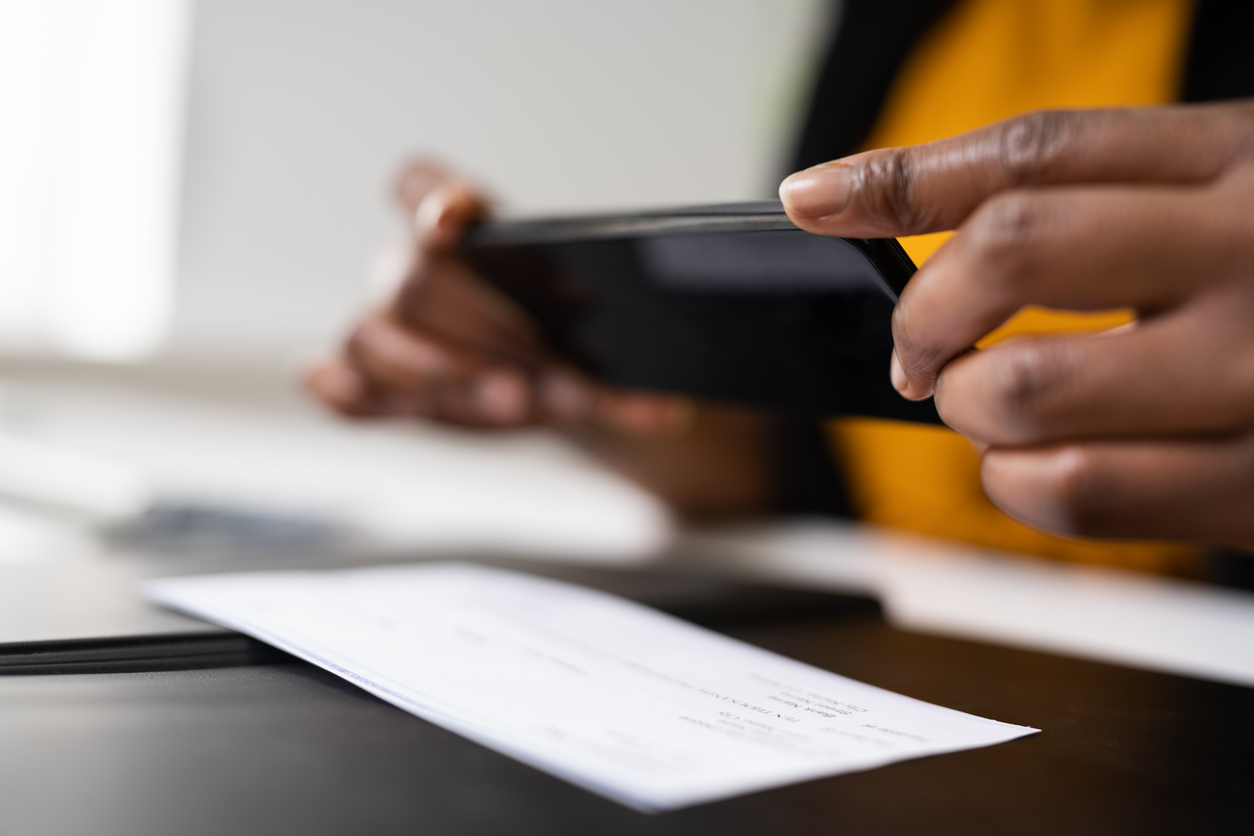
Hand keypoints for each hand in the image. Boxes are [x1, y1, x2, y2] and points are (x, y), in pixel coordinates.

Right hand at [307, 162, 774, 517]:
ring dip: (446, 376)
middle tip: (542, 375)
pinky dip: (346, 395)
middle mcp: (408, 269)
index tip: (456, 221)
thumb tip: (667, 378)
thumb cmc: (575, 336)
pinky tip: (377, 403)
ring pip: (375, 337)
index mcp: (460, 227)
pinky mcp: (378, 389)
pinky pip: (340, 388)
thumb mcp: (606, 325)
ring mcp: (387, 330)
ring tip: (514, 403)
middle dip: (483, 330)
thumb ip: (622, 341)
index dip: (430, 198)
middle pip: (413, 280)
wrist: (567, 388)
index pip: (418, 185)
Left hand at [781, 102, 1253, 549]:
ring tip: (989, 408)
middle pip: (1010, 252)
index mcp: (1238, 163)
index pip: (1035, 152)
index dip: (902, 175)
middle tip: (922, 348)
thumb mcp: (1238, 192)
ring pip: (1023, 390)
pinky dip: (1014, 484)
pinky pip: (1075, 490)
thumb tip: (913, 213)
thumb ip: (1108, 197)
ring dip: (967, 408)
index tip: (815, 197)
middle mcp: (1248, 252)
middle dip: (925, 312)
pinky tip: (1034, 465)